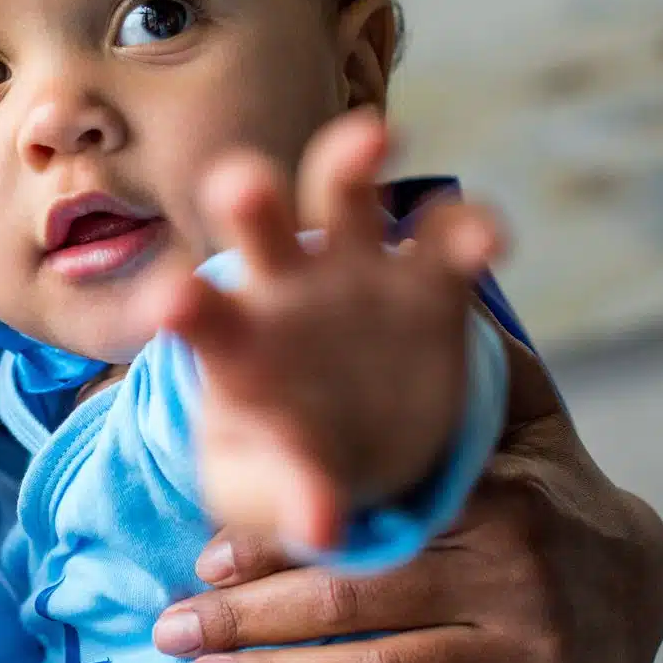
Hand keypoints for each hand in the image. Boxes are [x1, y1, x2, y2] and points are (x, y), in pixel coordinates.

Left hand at [146, 109, 505, 553]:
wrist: (358, 450)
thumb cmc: (285, 469)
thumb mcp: (269, 498)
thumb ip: (289, 503)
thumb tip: (326, 525)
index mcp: (235, 344)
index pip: (200, 318)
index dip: (186, 307)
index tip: (172, 303)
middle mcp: (291, 289)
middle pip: (260, 223)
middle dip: (250, 197)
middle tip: (242, 184)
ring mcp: (361, 275)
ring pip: (350, 197)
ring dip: (353, 162)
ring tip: (374, 137)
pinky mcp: (430, 283)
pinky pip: (449, 240)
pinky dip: (468, 228)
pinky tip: (489, 241)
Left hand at [150, 322, 662, 662]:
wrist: (645, 578)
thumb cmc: (544, 477)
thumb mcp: (518, 404)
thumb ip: (454, 354)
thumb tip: (382, 262)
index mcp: (497, 495)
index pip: (366, 525)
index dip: (274, 548)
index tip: (201, 563)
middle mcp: (515, 576)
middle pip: (357, 609)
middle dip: (248, 625)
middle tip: (168, 632)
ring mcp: (533, 653)